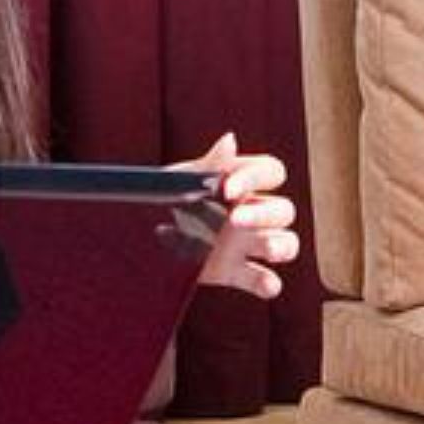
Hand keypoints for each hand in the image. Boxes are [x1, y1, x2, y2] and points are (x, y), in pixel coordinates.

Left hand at [178, 130, 301, 298]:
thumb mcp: (180, 179)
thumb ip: (208, 163)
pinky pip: (263, 279)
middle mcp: (251, 212)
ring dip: (282, 245)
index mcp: (241, 183)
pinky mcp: (236, 272)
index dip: (256, 178)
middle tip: (233, 220)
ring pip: (286, 242)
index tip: (228, 189)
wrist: (136, 239)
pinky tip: (267, 284)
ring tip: (268, 250)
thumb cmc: (163, 199)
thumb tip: (230, 139)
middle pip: (283, 210)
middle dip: (265, 215)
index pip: (270, 172)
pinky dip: (269, 283)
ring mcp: (246, 244)